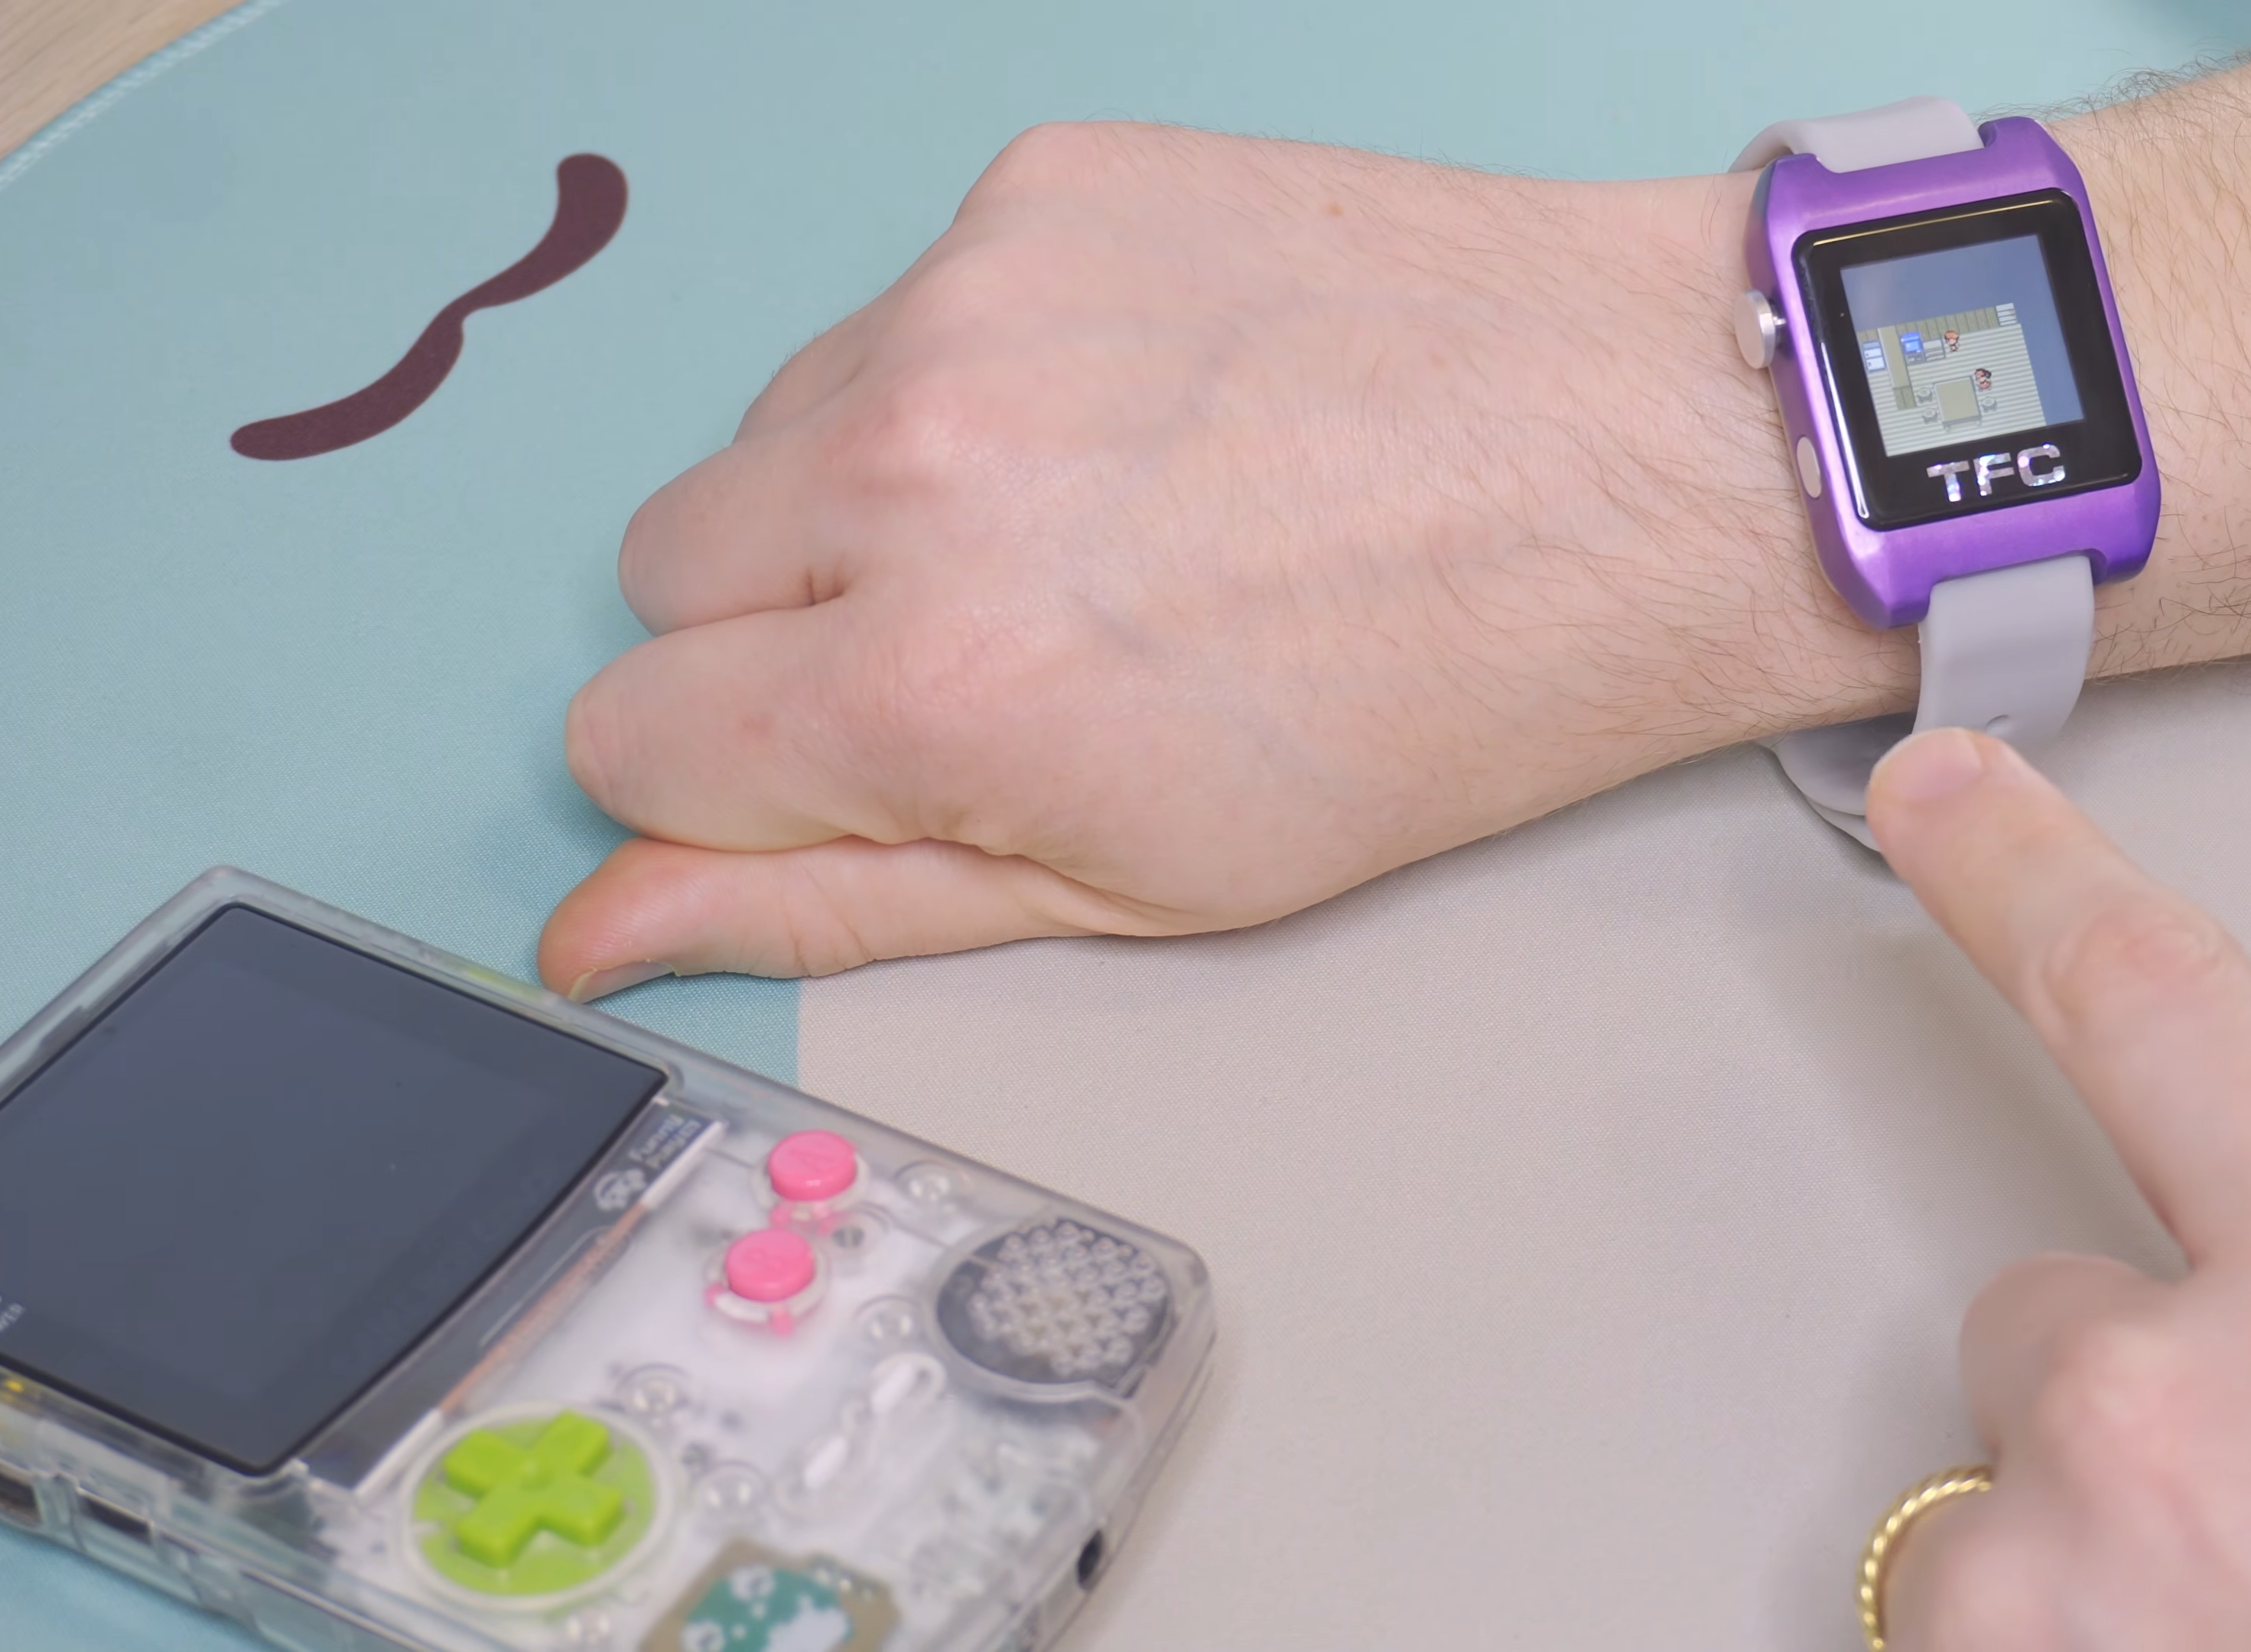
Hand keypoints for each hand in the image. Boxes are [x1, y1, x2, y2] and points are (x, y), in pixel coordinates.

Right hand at [538, 124, 1876, 996]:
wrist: (1645, 457)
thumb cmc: (1447, 693)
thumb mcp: (1142, 881)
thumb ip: (842, 900)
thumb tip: (604, 924)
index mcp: (932, 679)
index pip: (625, 738)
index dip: (734, 781)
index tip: (853, 770)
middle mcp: (914, 465)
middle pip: (667, 571)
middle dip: (784, 635)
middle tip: (995, 651)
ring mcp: (974, 296)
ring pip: (776, 427)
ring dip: (877, 493)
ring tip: (1099, 526)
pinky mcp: (1044, 185)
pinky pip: (903, 300)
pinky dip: (986, 368)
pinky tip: (1151, 414)